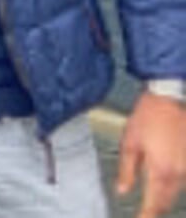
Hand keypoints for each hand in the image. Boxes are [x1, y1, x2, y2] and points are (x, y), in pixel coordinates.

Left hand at [117, 92, 185, 217]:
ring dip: (164, 197)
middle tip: (143, 213)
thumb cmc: (147, 116)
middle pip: (167, 201)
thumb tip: (122, 190)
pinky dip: (173, 185)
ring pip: (176, 192)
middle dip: (155, 209)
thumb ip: (126, 170)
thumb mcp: (129, 142)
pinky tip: (164, 182)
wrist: (168, 97)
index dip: (146, 216)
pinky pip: (183, 179)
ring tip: (150, 200)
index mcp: (160, 169)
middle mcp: (178, 172)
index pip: (154, 203)